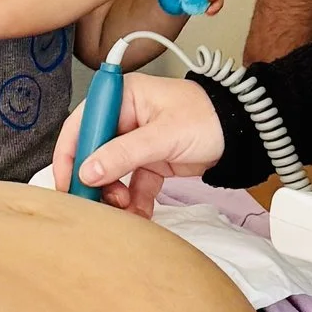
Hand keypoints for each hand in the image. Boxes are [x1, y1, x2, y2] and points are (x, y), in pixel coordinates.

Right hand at [48, 68, 223, 213]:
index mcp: (122, 97)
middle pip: (94, 151)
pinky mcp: (151, 161)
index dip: (70, 154)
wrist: (243, 132)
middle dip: (95, 180)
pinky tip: (139, 214)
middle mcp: (125, 117)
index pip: (82, 124)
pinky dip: (135, 200)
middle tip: (95, 203)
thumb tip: (87, 172)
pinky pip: (134, 184)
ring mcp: (137, 141)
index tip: (68, 183)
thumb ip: (123, 154)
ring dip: (114, 194)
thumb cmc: (208, 118)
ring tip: (122, 208)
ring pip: (112, 172)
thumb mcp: (163, 136)